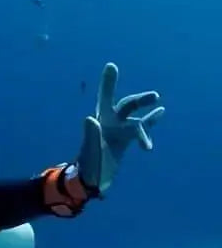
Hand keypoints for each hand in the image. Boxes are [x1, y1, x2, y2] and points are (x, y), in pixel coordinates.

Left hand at [76, 62, 163, 194]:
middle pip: (126, 106)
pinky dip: (149, 126)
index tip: (111, 66)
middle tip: (155, 97)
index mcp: (98, 121)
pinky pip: (140, 130)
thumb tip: (90, 118)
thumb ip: (90, 135)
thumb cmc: (86, 165)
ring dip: (148, 118)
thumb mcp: (89, 150)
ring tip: (160, 111)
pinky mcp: (125, 141)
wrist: (90, 181)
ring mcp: (118, 132)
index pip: (104, 98)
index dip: (108, 83)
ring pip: (136, 119)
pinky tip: (158, 118)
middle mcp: (109, 123)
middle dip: (140, 100)